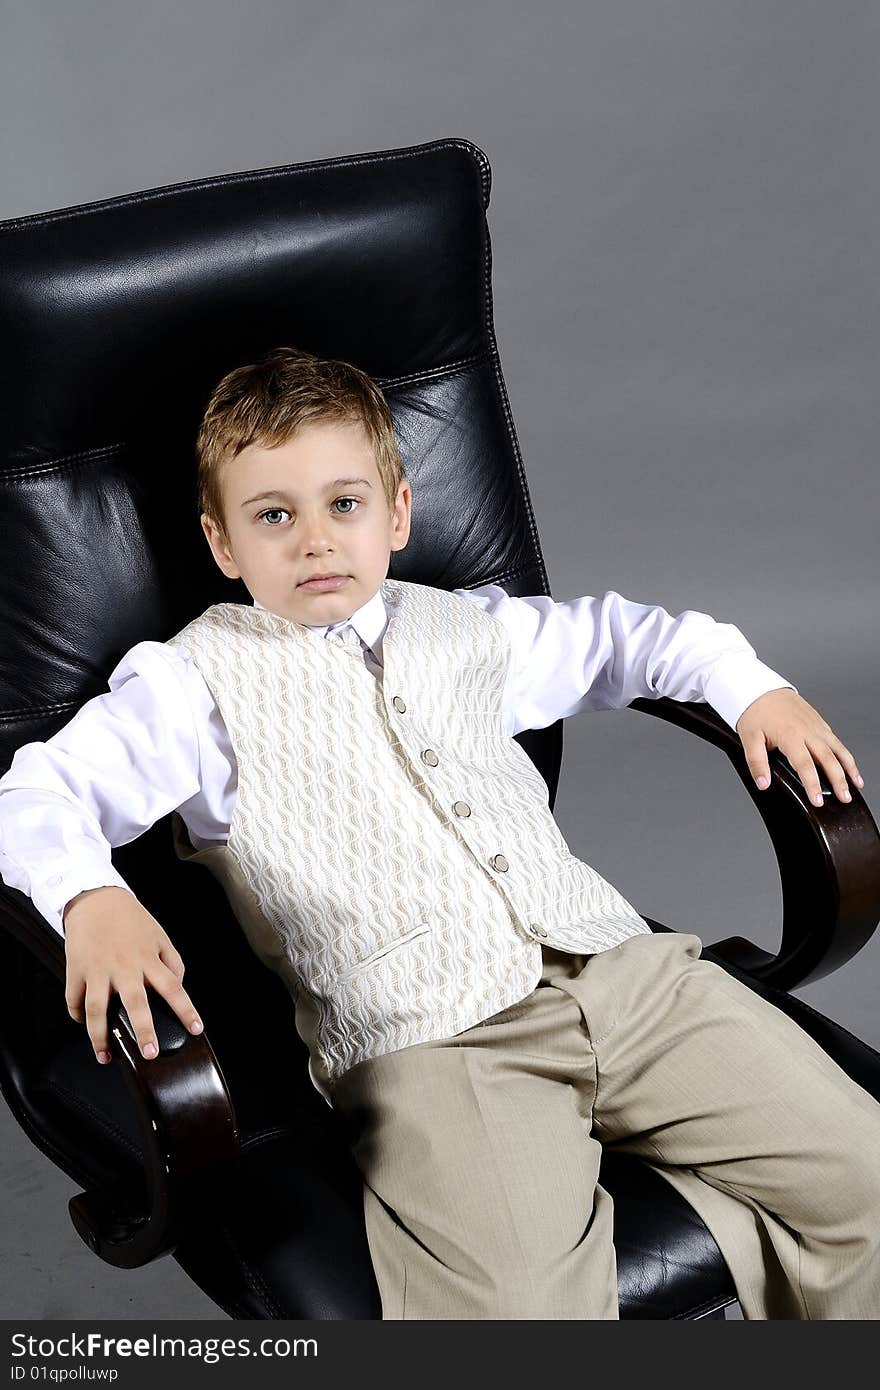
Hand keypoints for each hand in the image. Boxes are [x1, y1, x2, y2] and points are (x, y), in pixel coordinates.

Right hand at [63, 886, 203, 1064]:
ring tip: (106, 1056)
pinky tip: (85, 1026)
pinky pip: (75, 1000)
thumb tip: (179, 986)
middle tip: (150, 1053)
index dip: (186, 1010)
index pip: (173, 988)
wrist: (96, 899)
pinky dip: (78, 1016)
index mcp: (148, 958)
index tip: (196, 1029)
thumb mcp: (159, 935)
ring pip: (98, 1009)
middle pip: (136, 1003)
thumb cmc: (130, 919)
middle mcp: (125, 966)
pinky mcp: (76, 970)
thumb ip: (172, 961)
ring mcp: (98, 970)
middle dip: (144, 1030)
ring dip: (100, 1036)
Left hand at [735, 688, 863, 807]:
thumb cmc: (754, 712)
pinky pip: (836, 741)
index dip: (812, 784)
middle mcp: (807, 730)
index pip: (804, 765)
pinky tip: (848, 765)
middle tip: (844, 798)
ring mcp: (816, 725)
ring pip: (838, 748)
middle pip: (828, 758)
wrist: (760, 688)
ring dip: (849, 767)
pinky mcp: (819, 722)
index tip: (817, 800)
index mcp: (790, 735)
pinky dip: (845, 754)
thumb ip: (756, 763)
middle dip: (839, 780)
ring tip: (856, 784)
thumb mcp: (749, 738)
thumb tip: (763, 783)